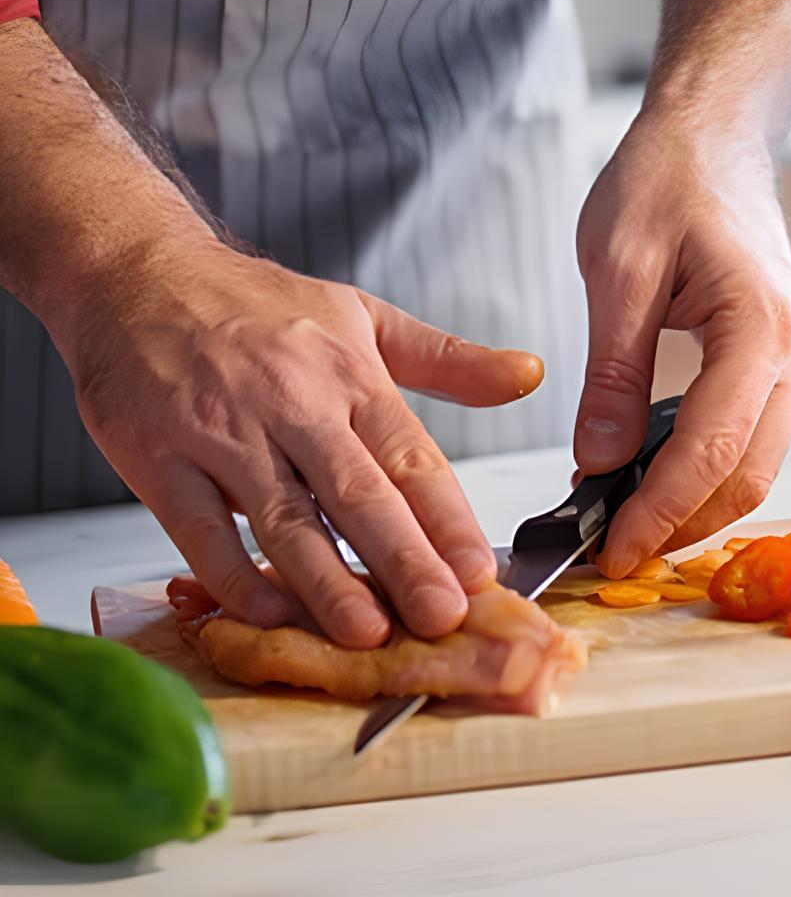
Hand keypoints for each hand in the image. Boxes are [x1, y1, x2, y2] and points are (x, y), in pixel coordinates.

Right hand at [55, 241, 542, 646]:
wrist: (141, 277)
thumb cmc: (256, 304)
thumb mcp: (363, 315)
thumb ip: (448, 358)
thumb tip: (529, 374)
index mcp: (350, 373)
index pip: (411, 455)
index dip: (447, 518)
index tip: (479, 572)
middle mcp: (293, 404)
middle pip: (358, 492)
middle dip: (405, 560)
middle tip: (442, 616)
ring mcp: (224, 432)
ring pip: (285, 518)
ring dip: (327, 582)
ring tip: (367, 633)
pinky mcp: (158, 459)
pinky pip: (200, 531)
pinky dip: (235, 577)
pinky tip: (270, 614)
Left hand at [573, 110, 790, 575]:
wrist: (714, 133)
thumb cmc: (666, 179)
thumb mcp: (617, 268)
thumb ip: (613, 372)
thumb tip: (598, 466)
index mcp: (761, 324)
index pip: (714, 446)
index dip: (661, 511)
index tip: (607, 553)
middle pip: (748, 471)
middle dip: (680, 525)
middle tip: (607, 555)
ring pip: (755, 461)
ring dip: (693, 503)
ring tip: (618, 523)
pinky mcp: (780, 356)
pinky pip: (750, 432)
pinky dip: (703, 468)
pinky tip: (648, 476)